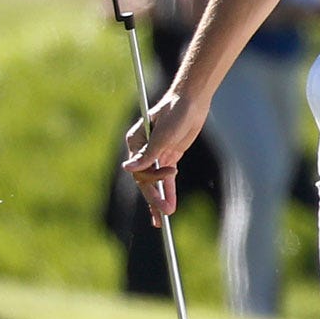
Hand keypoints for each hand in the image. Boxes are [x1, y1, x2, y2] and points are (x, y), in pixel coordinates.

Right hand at [121, 88, 210, 220]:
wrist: (191, 101)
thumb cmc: (175, 112)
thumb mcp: (163, 135)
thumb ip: (148, 154)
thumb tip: (128, 169)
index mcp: (135, 142)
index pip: (138, 168)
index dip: (151, 176)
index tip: (170, 172)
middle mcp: (143, 150)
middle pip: (145, 179)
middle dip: (154, 196)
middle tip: (163, 214)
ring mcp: (157, 154)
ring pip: (155, 182)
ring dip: (161, 198)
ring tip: (165, 217)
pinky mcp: (170, 156)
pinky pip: (167, 179)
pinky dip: (170, 191)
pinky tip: (170, 205)